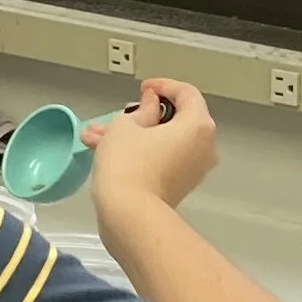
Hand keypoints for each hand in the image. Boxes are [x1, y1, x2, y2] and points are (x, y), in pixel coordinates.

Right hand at [85, 80, 216, 215]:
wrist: (128, 215)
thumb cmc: (128, 162)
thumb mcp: (125, 125)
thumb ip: (142, 109)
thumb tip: (152, 105)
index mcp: (198, 125)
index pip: (186, 94)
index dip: (163, 86)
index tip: (142, 89)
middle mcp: (204, 147)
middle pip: (176, 120)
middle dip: (142, 114)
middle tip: (120, 112)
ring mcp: (193, 169)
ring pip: (163, 142)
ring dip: (133, 135)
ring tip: (98, 135)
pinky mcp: (179, 186)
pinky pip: (162, 159)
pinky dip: (140, 152)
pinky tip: (105, 150)